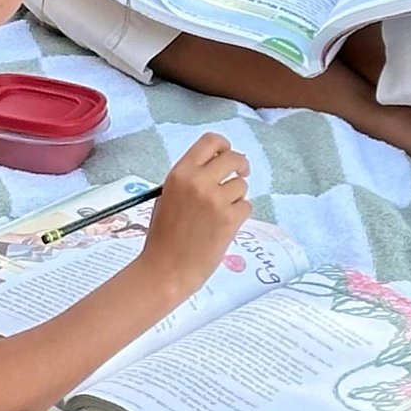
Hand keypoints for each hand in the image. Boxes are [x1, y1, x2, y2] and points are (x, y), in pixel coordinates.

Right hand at [137, 132, 251, 299]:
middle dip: (240, 166)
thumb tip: (216, 166)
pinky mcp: (230, 219)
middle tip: (241, 174)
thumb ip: (190, 179)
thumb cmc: (164, 236)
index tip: (227, 154)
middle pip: (233, 158)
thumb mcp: (168, 197)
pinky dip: (239, 214)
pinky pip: (246, 206)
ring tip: (220, 213)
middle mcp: (199, 182)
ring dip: (236, 197)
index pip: (210, 142)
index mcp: (180, 173)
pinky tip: (224, 226)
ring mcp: (216, 200)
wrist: (167, 269)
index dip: (223, 145)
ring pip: (241, 186)